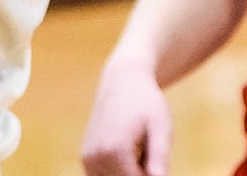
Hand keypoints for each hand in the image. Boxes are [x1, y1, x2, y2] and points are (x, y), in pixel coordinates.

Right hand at [81, 58, 171, 175]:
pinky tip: (130, 152)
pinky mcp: (85, 158)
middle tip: (147, 148)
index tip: (158, 160)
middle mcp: (95, 157)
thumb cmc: (146, 102)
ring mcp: (87, 158)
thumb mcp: (160, 127)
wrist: (121, 80)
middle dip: (139, 173)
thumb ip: (159, 157)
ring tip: (138, 150)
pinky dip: (118, 172)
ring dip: (128, 173)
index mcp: (114, 151)